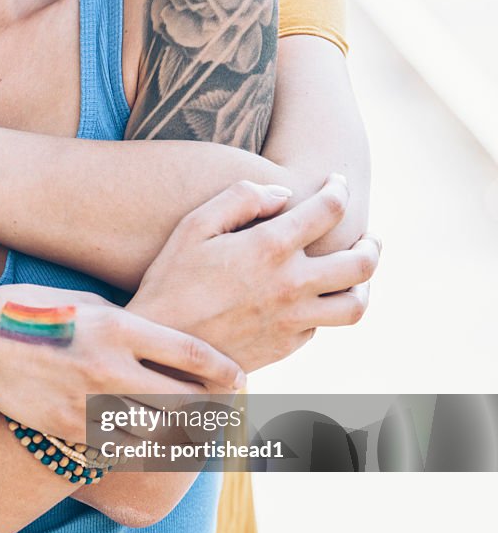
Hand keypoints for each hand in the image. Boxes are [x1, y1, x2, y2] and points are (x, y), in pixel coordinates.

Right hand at [0, 284, 245, 443]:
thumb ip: (133, 327)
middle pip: (185, 403)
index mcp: (119, 328)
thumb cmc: (35, 313)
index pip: (193, 354)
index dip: (226, 371)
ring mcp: (88, 404)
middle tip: (222, 411)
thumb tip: (173, 347)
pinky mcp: (68, 430)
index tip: (240, 378)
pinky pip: (120, 448)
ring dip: (179, 435)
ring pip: (157, 434)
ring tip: (192, 431)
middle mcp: (109, 368)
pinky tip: (147, 441)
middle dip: (210, 410)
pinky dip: (139, 446)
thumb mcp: (90, 304)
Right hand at [129, 175, 379, 371]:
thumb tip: (283, 194)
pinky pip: (321, 327)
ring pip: (355, 305)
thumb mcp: (193, 227)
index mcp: (269, 247)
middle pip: (361, 262)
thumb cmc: (170, 281)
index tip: (337, 184)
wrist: (160, 349)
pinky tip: (310, 300)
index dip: (339, 189)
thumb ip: (239, 197)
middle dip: (371, 243)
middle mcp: (291, 285)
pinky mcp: (285, 346)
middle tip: (368, 237)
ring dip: (364, 286)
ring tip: (356, 276)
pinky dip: (323, 310)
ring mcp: (292, 320)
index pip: (330, 208)